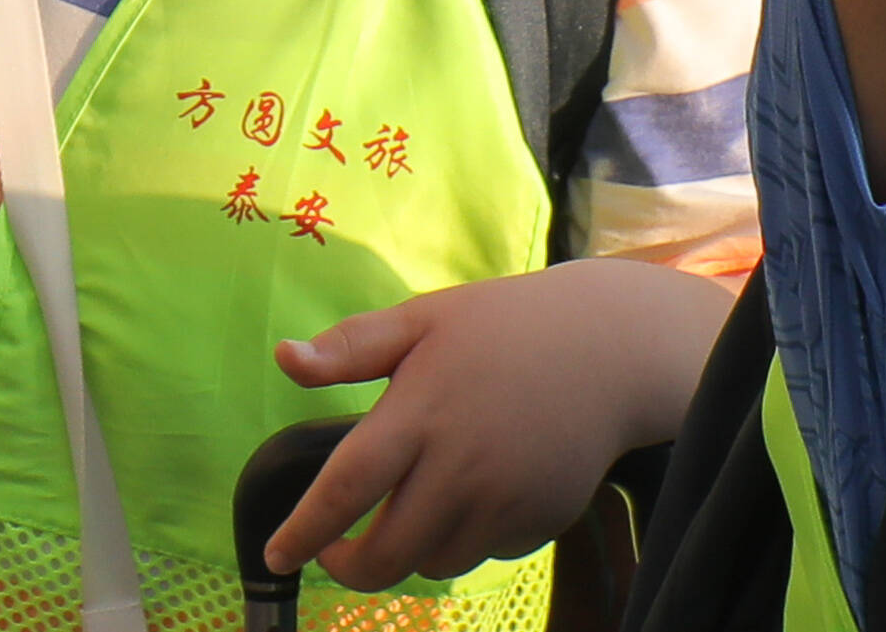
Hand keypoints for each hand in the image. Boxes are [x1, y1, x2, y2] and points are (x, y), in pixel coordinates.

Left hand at [261, 261, 733, 590]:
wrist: (609, 349)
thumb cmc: (502, 326)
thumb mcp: (422, 319)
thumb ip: (350, 347)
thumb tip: (284, 358)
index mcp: (419, 413)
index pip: (346, 488)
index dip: (305, 530)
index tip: (276, 554)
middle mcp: (460, 467)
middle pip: (388, 553)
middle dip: (351, 566)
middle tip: (336, 551)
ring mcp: (504, 501)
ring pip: (435, 562)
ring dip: (410, 550)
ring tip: (412, 504)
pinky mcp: (541, 521)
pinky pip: (484, 552)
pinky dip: (464, 539)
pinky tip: (472, 494)